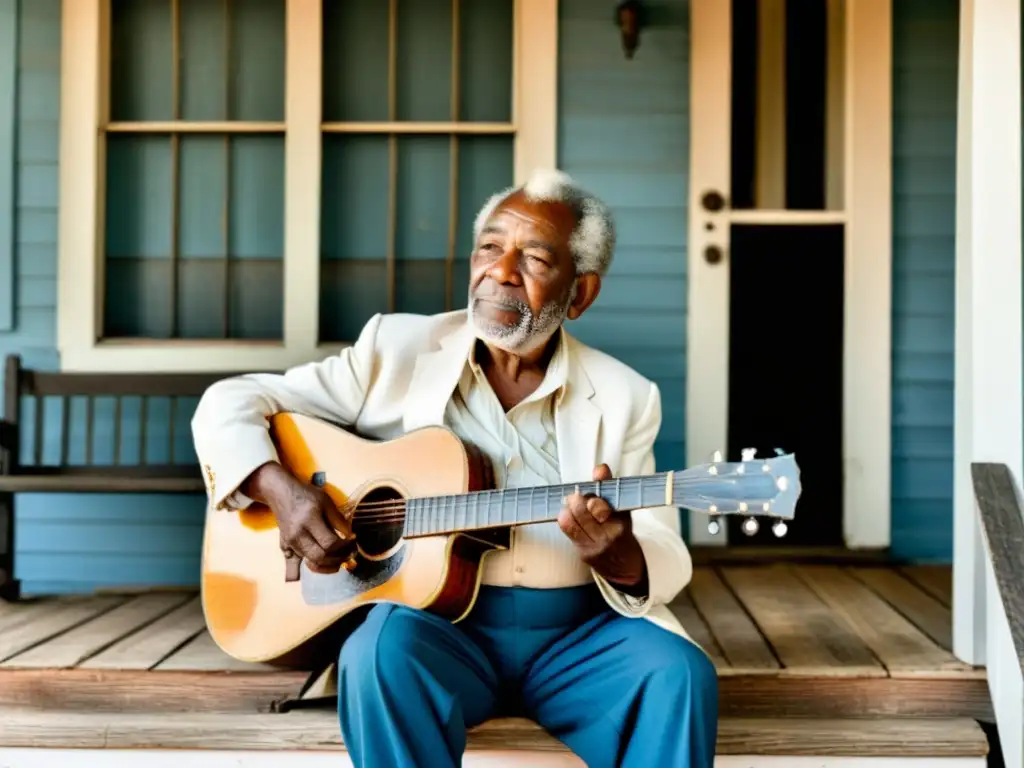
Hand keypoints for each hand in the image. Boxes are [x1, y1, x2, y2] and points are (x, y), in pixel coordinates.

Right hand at [244, 463, 355, 576]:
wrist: (281, 494)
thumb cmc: (306, 495)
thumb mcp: (326, 501)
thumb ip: (338, 520)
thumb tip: (351, 537)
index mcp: (308, 520)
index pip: (329, 543)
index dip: (344, 546)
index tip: (353, 541)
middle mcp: (297, 534)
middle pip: (320, 557)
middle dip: (337, 559)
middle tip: (349, 553)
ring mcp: (290, 542)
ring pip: (312, 563)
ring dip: (330, 564)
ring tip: (342, 557)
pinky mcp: (288, 547)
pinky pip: (306, 561)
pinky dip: (320, 563)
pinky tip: (330, 557)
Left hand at [557, 463, 647, 593]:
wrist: (625, 566)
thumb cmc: (622, 532)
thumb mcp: (622, 510)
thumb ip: (610, 488)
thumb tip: (600, 468)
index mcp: (621, 520)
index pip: (599, 504)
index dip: (590, 494)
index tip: (589, 492)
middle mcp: (609, 535)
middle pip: (582, 510)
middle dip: (576, 499)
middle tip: (577, 496)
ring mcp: (594, 546)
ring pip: (570, 520)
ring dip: (568, 508)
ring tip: (571, 505)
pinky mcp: (583, 554)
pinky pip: (567, 531)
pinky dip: (566, 519)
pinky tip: (569, 517)